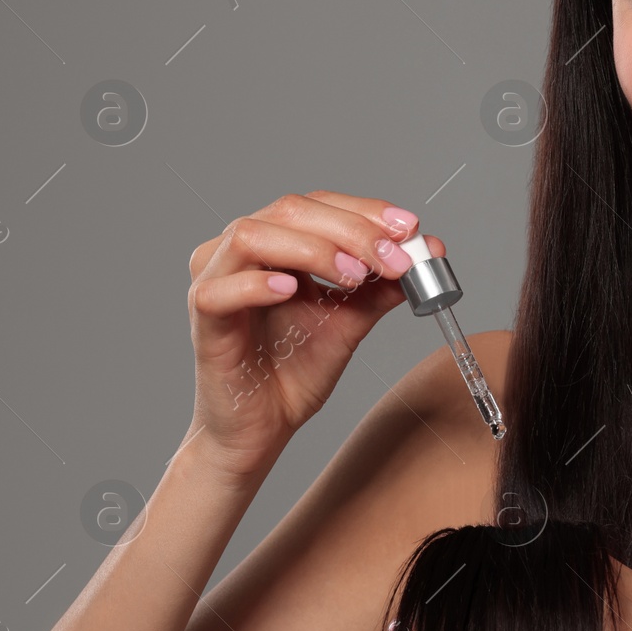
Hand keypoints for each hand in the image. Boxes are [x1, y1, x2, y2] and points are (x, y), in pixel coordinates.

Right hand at [183, 191, 444, 476]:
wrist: (264, 426)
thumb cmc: (294, 368)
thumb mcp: (351, 319)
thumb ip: (384, 285)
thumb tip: (428, 249)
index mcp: (275, 241)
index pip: (319, 204)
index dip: (365, 210)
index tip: (408, 227)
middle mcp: (239, 250)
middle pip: (290, 211)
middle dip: (351, 231)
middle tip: (392, 258)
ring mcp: (214, 278)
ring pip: (252, 236)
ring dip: (312, 250)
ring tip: (354, 277)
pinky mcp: (203, 317)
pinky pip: (219, 289)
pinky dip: (257, 283)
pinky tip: (291, 290)